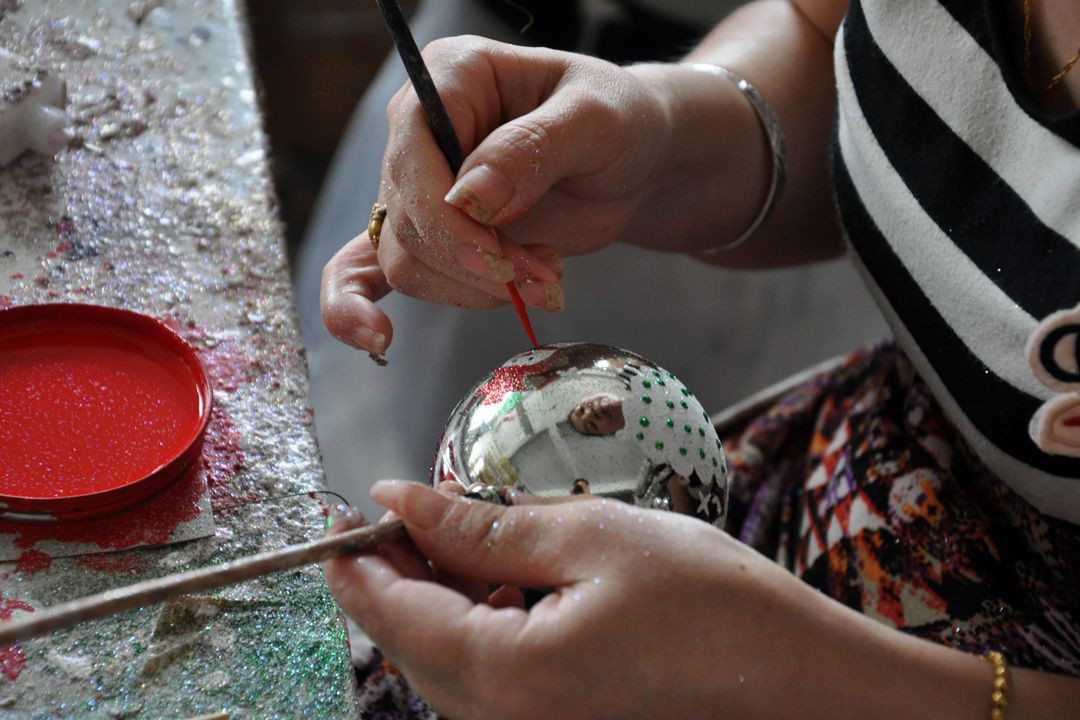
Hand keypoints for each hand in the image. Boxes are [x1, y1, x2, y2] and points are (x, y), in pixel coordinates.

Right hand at [320, 37, 672, 353]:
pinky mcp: (429, 233)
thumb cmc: (619, 122)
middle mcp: (419, 130)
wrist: (631, 161)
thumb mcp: (596, 121)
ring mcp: (419, 185)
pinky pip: (367, 270)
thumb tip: (468, 199)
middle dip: (477, 267)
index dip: (451, 225)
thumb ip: (533, 149)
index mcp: (451, 78)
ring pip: (407, 261)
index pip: (414, 158)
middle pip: (409, 222)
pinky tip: (375, 339)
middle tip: (546, 276)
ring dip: (473, 290)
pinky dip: (358, 307)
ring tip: (541, 278)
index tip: (506, 264)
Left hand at [324, 481, 852, 718]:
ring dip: (438, 604)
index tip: (341, 518)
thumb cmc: (712, 602)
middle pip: (413, 649)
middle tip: (402, 517)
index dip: (357, 563)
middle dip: (394, 581)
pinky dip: (481, 631)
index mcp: (507, 677)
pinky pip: (491, 684)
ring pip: (449, 669)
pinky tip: (507, 587)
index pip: (395, 618)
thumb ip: (481, 529)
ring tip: (459, 540)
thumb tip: (401, 502)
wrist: (802, 680)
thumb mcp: (589, 538)